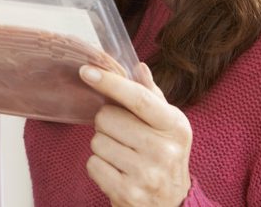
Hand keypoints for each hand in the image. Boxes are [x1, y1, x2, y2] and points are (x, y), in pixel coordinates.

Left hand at [79, 63, 192, 206]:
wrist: (172, 205)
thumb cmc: (163, 156)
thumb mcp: (166, 125)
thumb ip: (150, 95)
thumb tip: (138, 67)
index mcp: (174, 126)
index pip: (138, 98)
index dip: (110, 83)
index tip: (86, 71)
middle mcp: (164, 150)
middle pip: (107, 117)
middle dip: (107, 122)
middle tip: (122, 134)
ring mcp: (146, 174)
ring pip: (97, 141)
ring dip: (103, 146)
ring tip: (122, 155)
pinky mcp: (127, 193)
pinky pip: (93, 164)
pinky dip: (98, 166)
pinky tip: (116, 171)